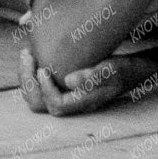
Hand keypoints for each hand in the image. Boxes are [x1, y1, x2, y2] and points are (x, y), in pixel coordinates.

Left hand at [17, 45, 137, 116]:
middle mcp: (72, 102)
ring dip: (27, 76)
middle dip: (28, 82)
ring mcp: (66, 95)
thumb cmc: (122, 70)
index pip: (56, 105)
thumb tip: (68, 81)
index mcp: (83, 102)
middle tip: (27, 55)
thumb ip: (93, 76)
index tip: (43, 68)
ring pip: (37, 96)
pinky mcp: (62, 86)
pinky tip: (33, 53)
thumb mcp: (111, 69)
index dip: (45, 90)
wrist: (131, 70)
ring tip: (26, 52)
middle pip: (41, 104)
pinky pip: (40, 85)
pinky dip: (32, 72)